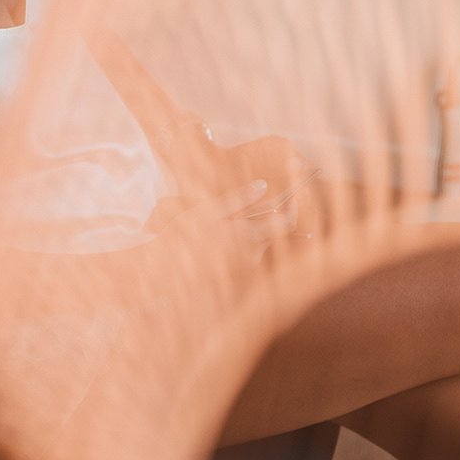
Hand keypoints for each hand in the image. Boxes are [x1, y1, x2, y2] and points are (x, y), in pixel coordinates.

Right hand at [157, 181, 300, 271]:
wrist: (165, 269)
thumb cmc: (184, 236)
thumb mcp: (209, 209)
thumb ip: (239, 198)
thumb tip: (263, 185)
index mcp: (248, 235)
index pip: (287, 222)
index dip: (293, 207)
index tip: (293, 195)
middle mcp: (252, 254)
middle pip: (275, 232)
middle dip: (270, 217)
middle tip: (260, 201)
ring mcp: (245, 266)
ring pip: (262, 242)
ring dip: (255, 230)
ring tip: (233, 220)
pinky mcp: (237, 274)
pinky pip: (250, 254)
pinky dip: (245, 243)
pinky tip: (226, 237)